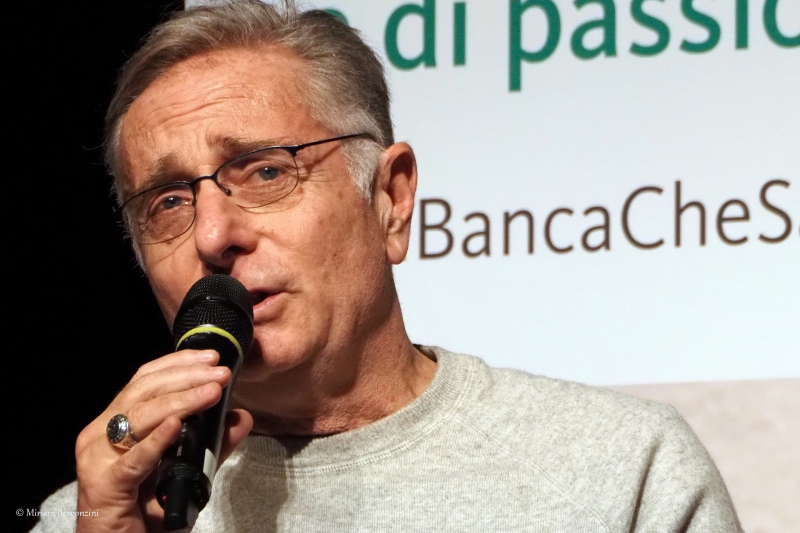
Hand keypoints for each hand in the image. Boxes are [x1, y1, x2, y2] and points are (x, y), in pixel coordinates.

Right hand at [74, 349, 252, 532]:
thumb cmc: (144, 515)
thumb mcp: (186, 474)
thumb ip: (213, 446)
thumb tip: (240, 418)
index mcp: (117, 424)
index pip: (145, 380)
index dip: (179, 364)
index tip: (212, 358)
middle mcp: (101, 434)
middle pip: (144, 390)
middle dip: (187, 377)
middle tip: (221, 374)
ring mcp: (97, 458)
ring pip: (140, 415)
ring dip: (180, 400)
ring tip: (211, 392)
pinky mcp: (103, 486)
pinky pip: (133, 460)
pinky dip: (156, 440)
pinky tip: (176, 426)